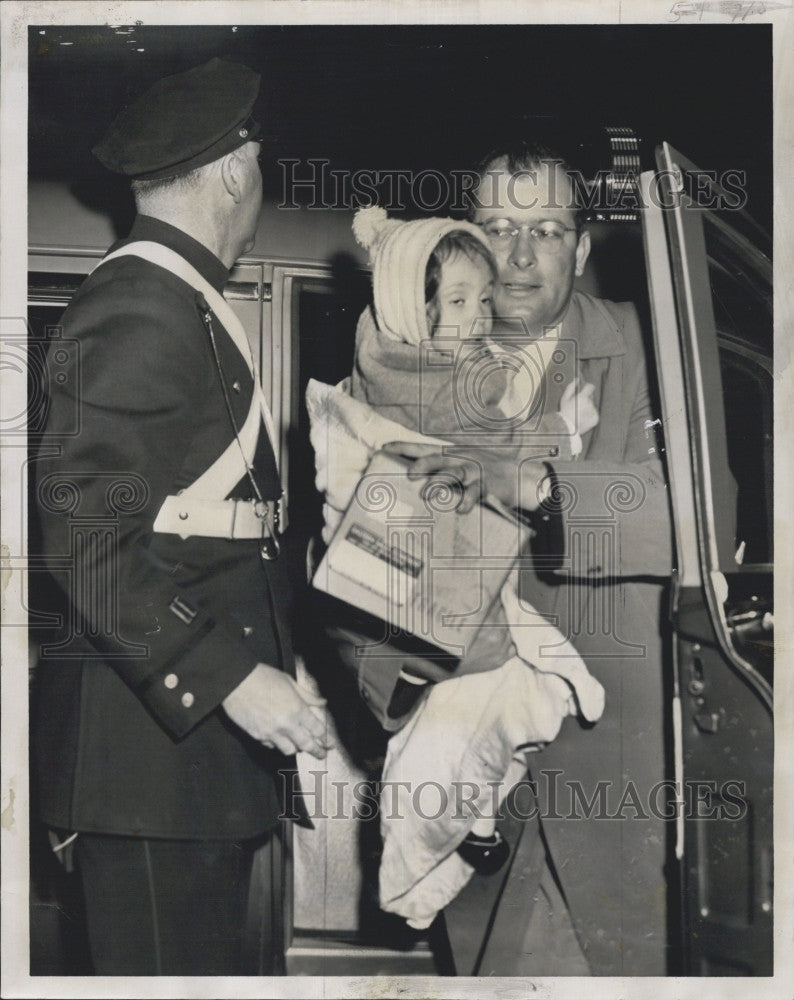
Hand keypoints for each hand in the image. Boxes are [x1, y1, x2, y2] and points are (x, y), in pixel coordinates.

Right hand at [222, 664, 334, 758]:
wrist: (235, 681)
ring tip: (298, 745)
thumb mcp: (289, 682)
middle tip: (322, 754)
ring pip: (289, 750)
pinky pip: (271, 746)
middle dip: (317, 751)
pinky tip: (277, 738)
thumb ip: (307, 696)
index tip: (330, 743)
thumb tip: (323, 702)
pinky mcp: (257, 736)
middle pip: (306, 745)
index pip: (317, 729)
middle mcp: (286, 724)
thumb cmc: (263, 677)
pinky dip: (276, 744)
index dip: (325, 738)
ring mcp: (271, 732)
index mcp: (297, 709)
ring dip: (295, 748)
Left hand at [382, 441, 505, 512]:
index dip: (404, 447)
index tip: (384, 448)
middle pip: (437, 458)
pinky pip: (475, 493)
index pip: (423, 447)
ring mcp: (474, 471)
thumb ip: (439, 472)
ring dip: (439, 483)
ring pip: (454, 473)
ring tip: (428, 494)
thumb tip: (412, 484)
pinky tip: (460, 509)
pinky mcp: (486, 486)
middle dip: (422, 464)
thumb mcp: (460, 466)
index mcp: (450, 454)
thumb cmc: (482, 474)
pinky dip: (467, 501)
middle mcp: (460, 460)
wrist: (518, 476)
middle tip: (409, 475)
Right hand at [559, 377, 598, 436]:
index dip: (587, 387)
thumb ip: (571, 387)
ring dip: (588, 407)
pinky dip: (590, 415)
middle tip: (577, 405)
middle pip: (591, 397)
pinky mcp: (596, 419)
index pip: (590, 386)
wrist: (566, 429)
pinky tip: (582, 418)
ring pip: (592, 405)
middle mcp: (590, 404)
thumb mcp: (564, 398)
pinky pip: (594, 414)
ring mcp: (594, 411)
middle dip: (586, 399)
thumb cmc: (564, 413)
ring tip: (579, 413)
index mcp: (583, 397)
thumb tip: (577, 380)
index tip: (584, 390)